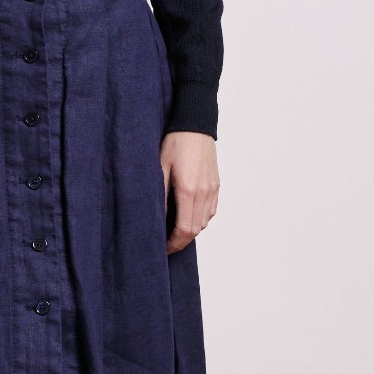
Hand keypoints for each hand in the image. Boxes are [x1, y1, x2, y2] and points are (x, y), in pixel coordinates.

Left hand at [161, 130, 218, 254]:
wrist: (194, 126)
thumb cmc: (174, 144)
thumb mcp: (159, 168)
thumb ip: (160, 196)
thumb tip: (157, 219)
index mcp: (188, 190)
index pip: (184, 229)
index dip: (173, 243)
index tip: (163, 248)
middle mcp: (204, 193)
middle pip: (195, 230)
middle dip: (181, 241)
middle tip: (166, 244)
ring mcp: (212, 189)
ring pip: (204, 222)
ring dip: (190, 230)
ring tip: (174, 230)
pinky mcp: (216, 185)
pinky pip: (210, 211)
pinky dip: (200, 219)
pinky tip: (188, 216)